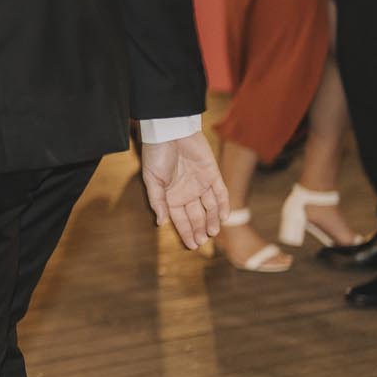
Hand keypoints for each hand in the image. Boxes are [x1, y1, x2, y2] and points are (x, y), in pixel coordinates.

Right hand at [139, 132, 227, 250]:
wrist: (170, 131)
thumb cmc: (157, 154)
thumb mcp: (152, 180)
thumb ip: (158, 202)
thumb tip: (160, 223)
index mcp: (171, 195)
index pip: (180, 219)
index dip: (185, 232)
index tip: (191, 245)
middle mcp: (187, 192)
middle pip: (196, 216)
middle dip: (199, 229)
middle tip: (202, 242)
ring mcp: (201, 183)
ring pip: (210, 207)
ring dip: (212, 220)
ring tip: (212, 232)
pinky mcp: (212, 174)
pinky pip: (221, 193)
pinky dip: (223, 205)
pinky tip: (224, 217)